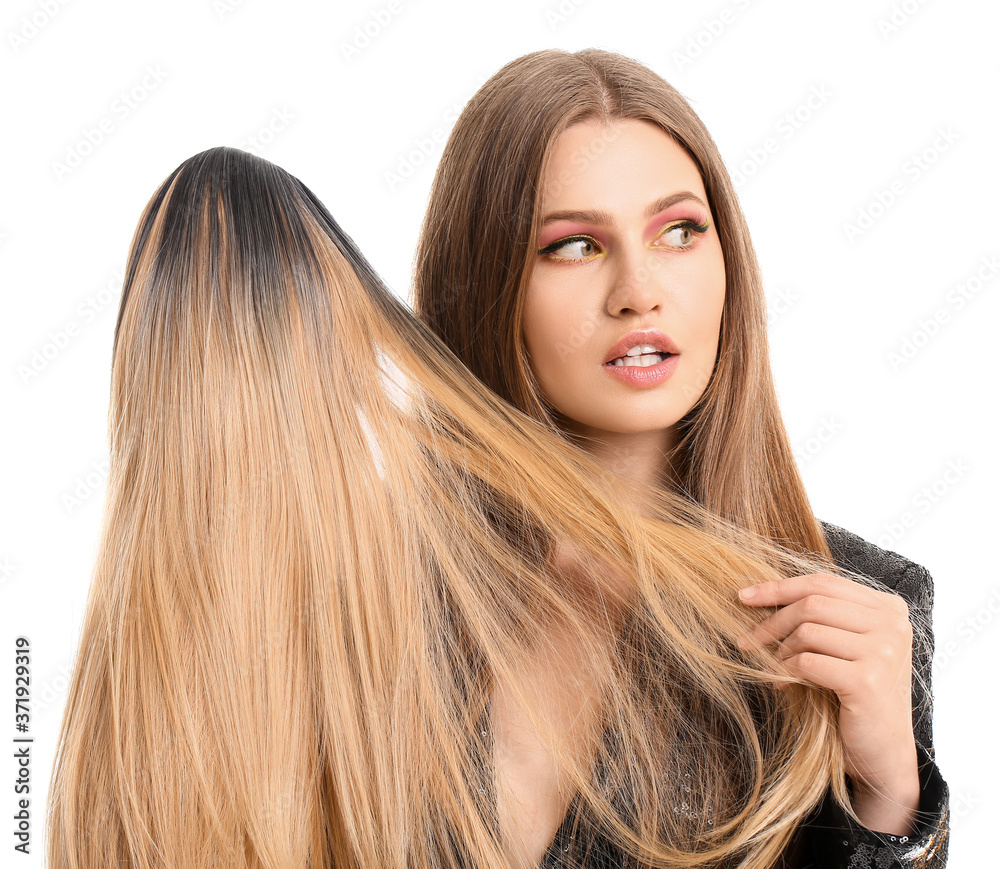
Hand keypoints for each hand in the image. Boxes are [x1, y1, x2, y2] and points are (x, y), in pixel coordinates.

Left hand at [737, 573, 920, 835]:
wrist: (883, 753)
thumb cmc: (856, 695)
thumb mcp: (845, 646)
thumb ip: (822, 615)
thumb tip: (759, 593)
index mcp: (889, 608)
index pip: (823, 583)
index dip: (779, 587)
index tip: (744, 597)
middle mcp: (892, 624)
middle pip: (812, 603)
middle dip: (772, 621)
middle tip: (747, 641)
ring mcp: (883, 651)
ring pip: (808, 630)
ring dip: (780, 651)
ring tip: (774, 668)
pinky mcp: (868, 680)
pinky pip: (808, 661)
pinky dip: (786, 671)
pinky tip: (783, 684)